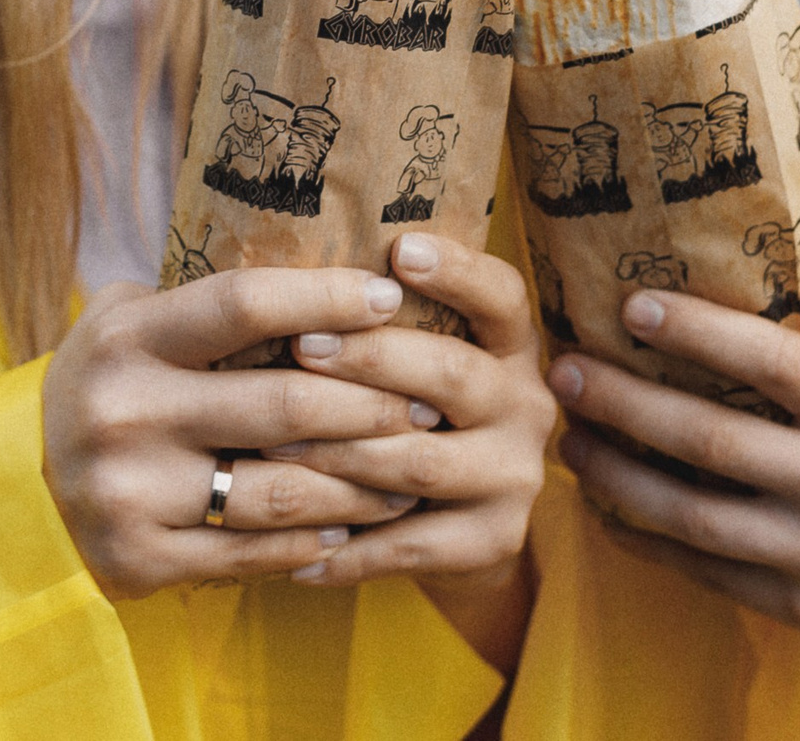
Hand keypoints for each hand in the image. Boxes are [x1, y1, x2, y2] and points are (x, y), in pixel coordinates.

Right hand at [43, 267, 427, 600]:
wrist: (20, 489)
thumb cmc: (112, 385)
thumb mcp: (128, 322)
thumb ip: (205, 300)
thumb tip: (325, 260)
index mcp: (127, 337)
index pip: (245, 303)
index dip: (327, 297)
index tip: (390, 298)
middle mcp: (123, 411)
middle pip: (285, 405)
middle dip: (375, 404)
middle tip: (428, 401)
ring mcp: (128, 491)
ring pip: (284, 490)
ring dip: (364, 484)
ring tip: (411, 471)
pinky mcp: (137, 559)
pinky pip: (254, 552)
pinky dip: (315, 542)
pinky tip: (354, 528)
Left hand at [261, 234, 556, 666]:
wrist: (461, 537)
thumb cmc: (414, 420)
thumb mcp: (420, 367)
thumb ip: (385, 329)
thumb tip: (293, 281)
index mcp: (510, 348)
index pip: (501, 296)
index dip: (458, 271)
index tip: (401, 248)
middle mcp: (525, 405)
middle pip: (454, 374)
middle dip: (372, 358)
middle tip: (300, 346)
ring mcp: (515, 475)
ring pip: (422, 461)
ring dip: (342, 452)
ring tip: (274, 443)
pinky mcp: (495, 539)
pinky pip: (411, 545)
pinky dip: (348, 551)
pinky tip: (294, 552)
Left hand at [551, 304, 799, 645]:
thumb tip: (742, 285)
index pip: (772, 361)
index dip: (696, 332)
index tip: (630, 307)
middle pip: (712, 442)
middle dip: (624, 404)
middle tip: (565, 373)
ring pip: (696, 518)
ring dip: (618, 478)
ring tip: (572, 442)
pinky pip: (710, 572)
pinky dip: (649, 541)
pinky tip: (608, 508)